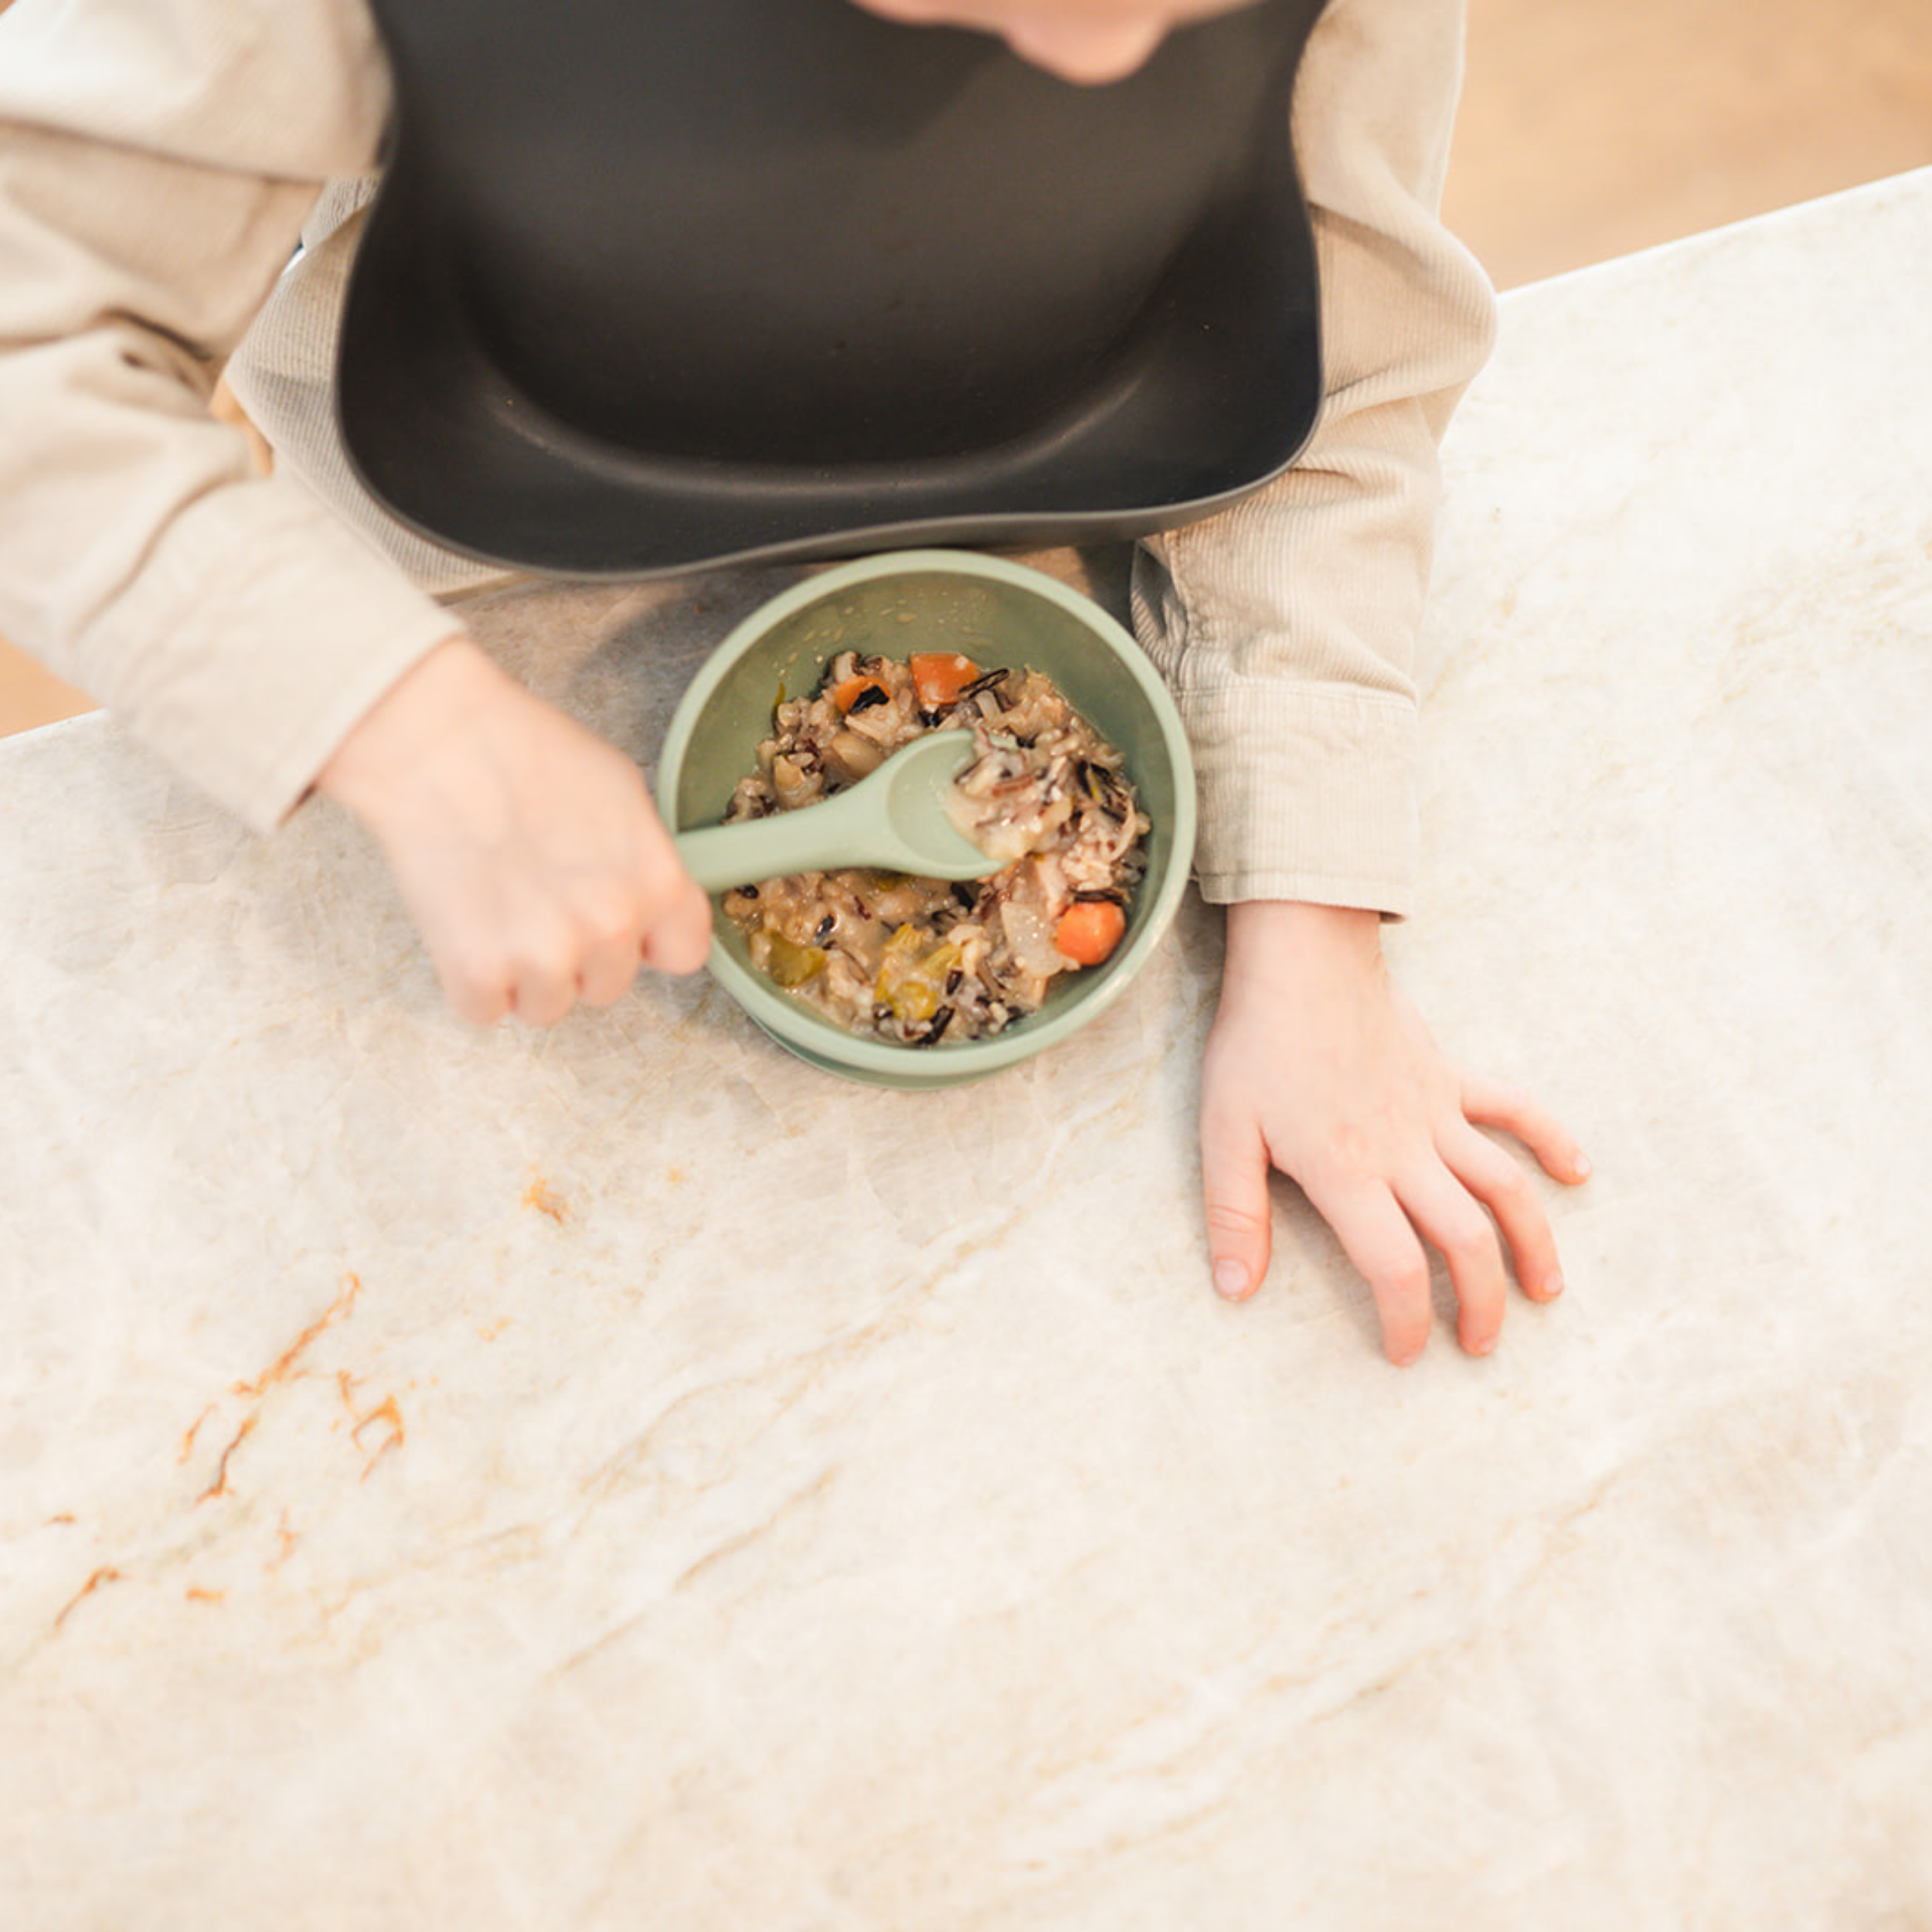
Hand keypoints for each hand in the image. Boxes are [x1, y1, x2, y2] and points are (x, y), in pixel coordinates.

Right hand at [317, 637, 711, 1023]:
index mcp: (656, 884)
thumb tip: (646, 896)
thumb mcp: (621, 792)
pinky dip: (472, 980)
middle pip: (609, 984)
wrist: (440, 745)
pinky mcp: (477, 974)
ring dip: (524, 972)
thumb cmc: (525, 752)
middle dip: (579, 954)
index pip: (684, 953)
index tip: (627, 928)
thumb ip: (645, 859)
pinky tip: (465, 924)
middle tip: (539, 899)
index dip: (650, 941)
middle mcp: (610, 929)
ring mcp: (544, 956)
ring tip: (499, 907)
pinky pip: (486, 1009)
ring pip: (549, 1005)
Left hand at [1199, 901, 1588, 1363]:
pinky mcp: (1450, 1076)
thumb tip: (1234, 1290)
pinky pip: (1514, 1109)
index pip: (1395, 1268)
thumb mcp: (1225, 1135)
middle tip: (1481, 1344)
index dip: (1407, 1320)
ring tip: (1545, 1290)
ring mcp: (1436, 1113)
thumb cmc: (1257, 1046)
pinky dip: (1551, 1138)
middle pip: (1466, 1241)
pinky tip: (1578, 1170)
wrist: (1301, 960)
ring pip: (1505, 1188)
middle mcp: (1404, 1152)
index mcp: (1348, 1174)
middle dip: (1482, 1304)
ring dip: (1532, 1243)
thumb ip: (1233, 1216)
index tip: (1407, 1353)